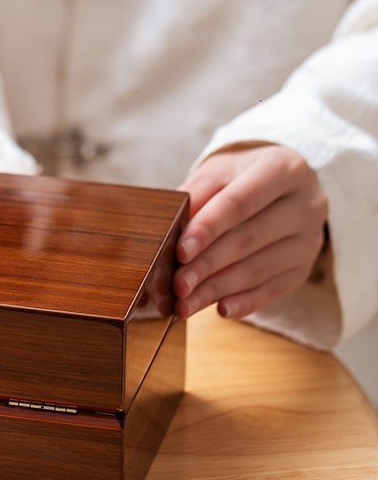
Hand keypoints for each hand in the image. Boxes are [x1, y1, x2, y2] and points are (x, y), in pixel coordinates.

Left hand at [174, 144, 327, 319]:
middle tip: (177, 286)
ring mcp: (309, 238)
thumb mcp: (218, 173)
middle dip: (207, 266)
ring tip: (185, 305)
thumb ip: (195, 196)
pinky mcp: (304, 266)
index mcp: (282, 169)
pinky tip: (220, 310)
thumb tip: (169, 230)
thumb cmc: (240, 178)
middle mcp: (306, 204)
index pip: (239, 202)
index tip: (180, 252)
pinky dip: (245, 302)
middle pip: (248, 239)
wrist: (280, 186)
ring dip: (218, 290)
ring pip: (258, 269)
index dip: (208, 229)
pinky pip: (274, 289)